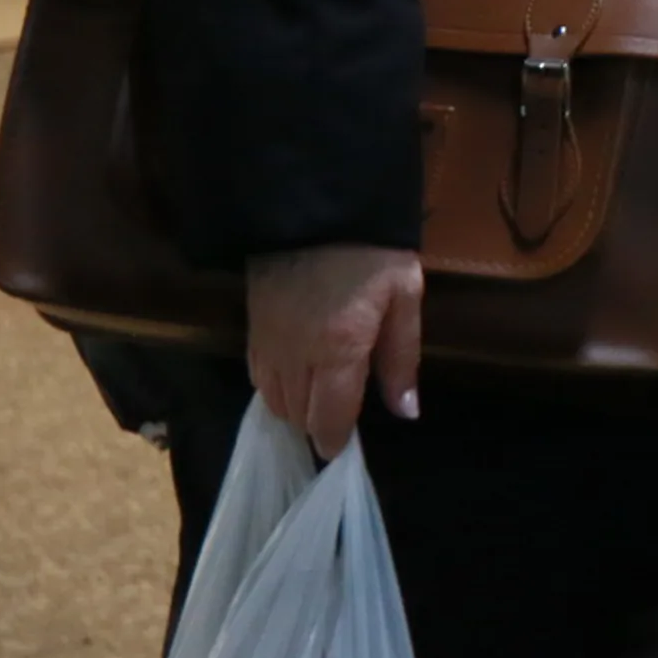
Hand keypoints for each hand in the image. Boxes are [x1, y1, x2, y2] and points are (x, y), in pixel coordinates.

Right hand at [246, 244, 421, 457]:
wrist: (318, 210)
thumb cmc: (373, 254)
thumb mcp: (405, 298)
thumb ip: (402, 359)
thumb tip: (406, 411)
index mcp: (338, 349)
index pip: (329, 417)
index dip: (335, 440)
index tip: (343, 448)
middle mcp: (296, 355)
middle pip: (298, 415)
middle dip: (318, 424)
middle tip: (338, 418)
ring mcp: (268, 343)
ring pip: (273, 402)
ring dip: (295, 410)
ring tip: (319, 402)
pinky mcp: (251, 330)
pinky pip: (257, 378)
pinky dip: (275, 389)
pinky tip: (295, 381)